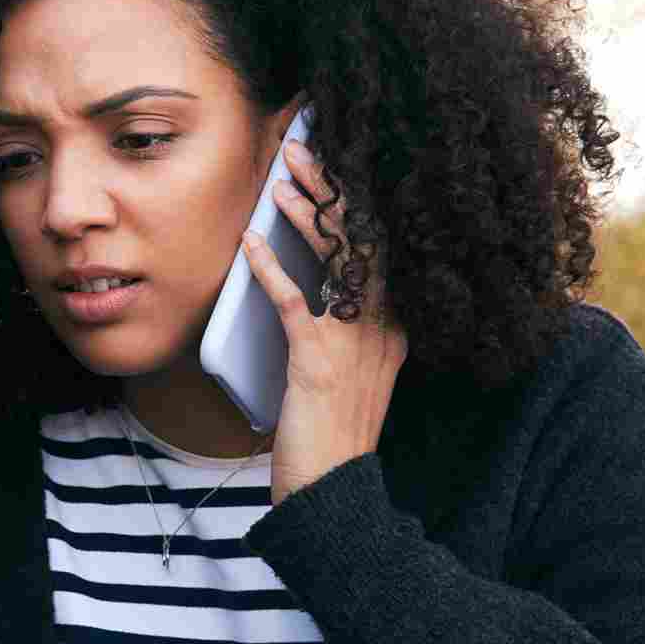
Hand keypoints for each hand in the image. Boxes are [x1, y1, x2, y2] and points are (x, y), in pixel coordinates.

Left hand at [242, 139, 409, 504]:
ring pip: (338, 261)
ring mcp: (355, 344)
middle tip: (306, 149)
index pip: (383, 249)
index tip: (341, 164)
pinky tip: (250, 242)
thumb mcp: (350, 375)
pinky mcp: (318, 362)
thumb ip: (343, 332)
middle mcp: (383, 328)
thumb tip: (315, 289)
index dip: (362, 203)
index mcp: (394, 328)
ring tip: (284, 178)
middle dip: (337, 190)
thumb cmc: (331, 436)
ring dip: (309, 214)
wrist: (333, 493)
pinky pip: (295, 303)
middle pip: (366, 241)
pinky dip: (271, 268)